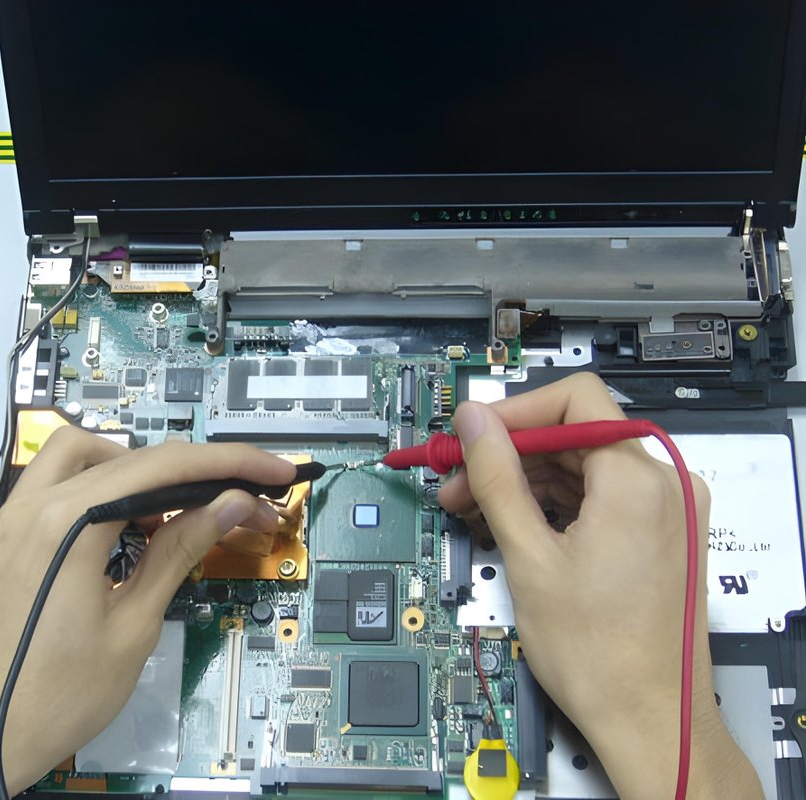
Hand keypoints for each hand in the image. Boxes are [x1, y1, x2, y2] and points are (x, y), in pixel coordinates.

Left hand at [0, 427, 294, 797]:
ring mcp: (11, 520)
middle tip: (242, 498)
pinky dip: (98, 489)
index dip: (230, 463)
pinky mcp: (3, 539)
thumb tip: (231, 505)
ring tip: (176, 511)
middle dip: (195, 470)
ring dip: (136, 467)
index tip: (275, 472)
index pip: (164, 467)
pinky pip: (55, 487)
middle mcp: (33, 506)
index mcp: (66, 524)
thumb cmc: (55, 697)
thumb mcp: (132, 626)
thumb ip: (179, 551)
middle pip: (129, 454)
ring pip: (80, 455)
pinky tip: (126, 528)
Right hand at [438, 373, 758, 799]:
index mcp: (639, 479)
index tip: (471, 436)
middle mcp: (665, 485)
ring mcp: (667, 512)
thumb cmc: (598, 653)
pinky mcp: (660, 537)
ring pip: (582, 468)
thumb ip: (497, 477)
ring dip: (524, 483)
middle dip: (510, 454)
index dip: (515, 412)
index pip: (575, 398)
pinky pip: (599, 499)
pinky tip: (511, 527)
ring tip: (472, 511)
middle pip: (574, 434)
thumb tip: (474, 422)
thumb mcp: (529, 556)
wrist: (648, 720)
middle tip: (457, 480)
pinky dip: (552, 507)